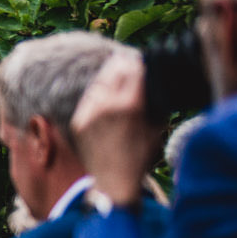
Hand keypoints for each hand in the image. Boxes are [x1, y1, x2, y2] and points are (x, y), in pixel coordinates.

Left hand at [71, 48, 167, 207]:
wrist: (113, 180)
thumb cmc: (141, 156)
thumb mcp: (156, 128)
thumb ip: (154, 104)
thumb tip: (155, 86)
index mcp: (130, 105)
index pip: (134, 72)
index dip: (139, 63)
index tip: (142, 58)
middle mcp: (108, 105)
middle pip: (115, 72)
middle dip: (123, 64)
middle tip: (128, 57)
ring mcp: (90, 113)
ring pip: (99, 82)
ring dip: (108, 73)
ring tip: (116, 66)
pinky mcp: (79, 121)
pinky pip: (89, 98)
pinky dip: (98, 89)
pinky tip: (104, 86)